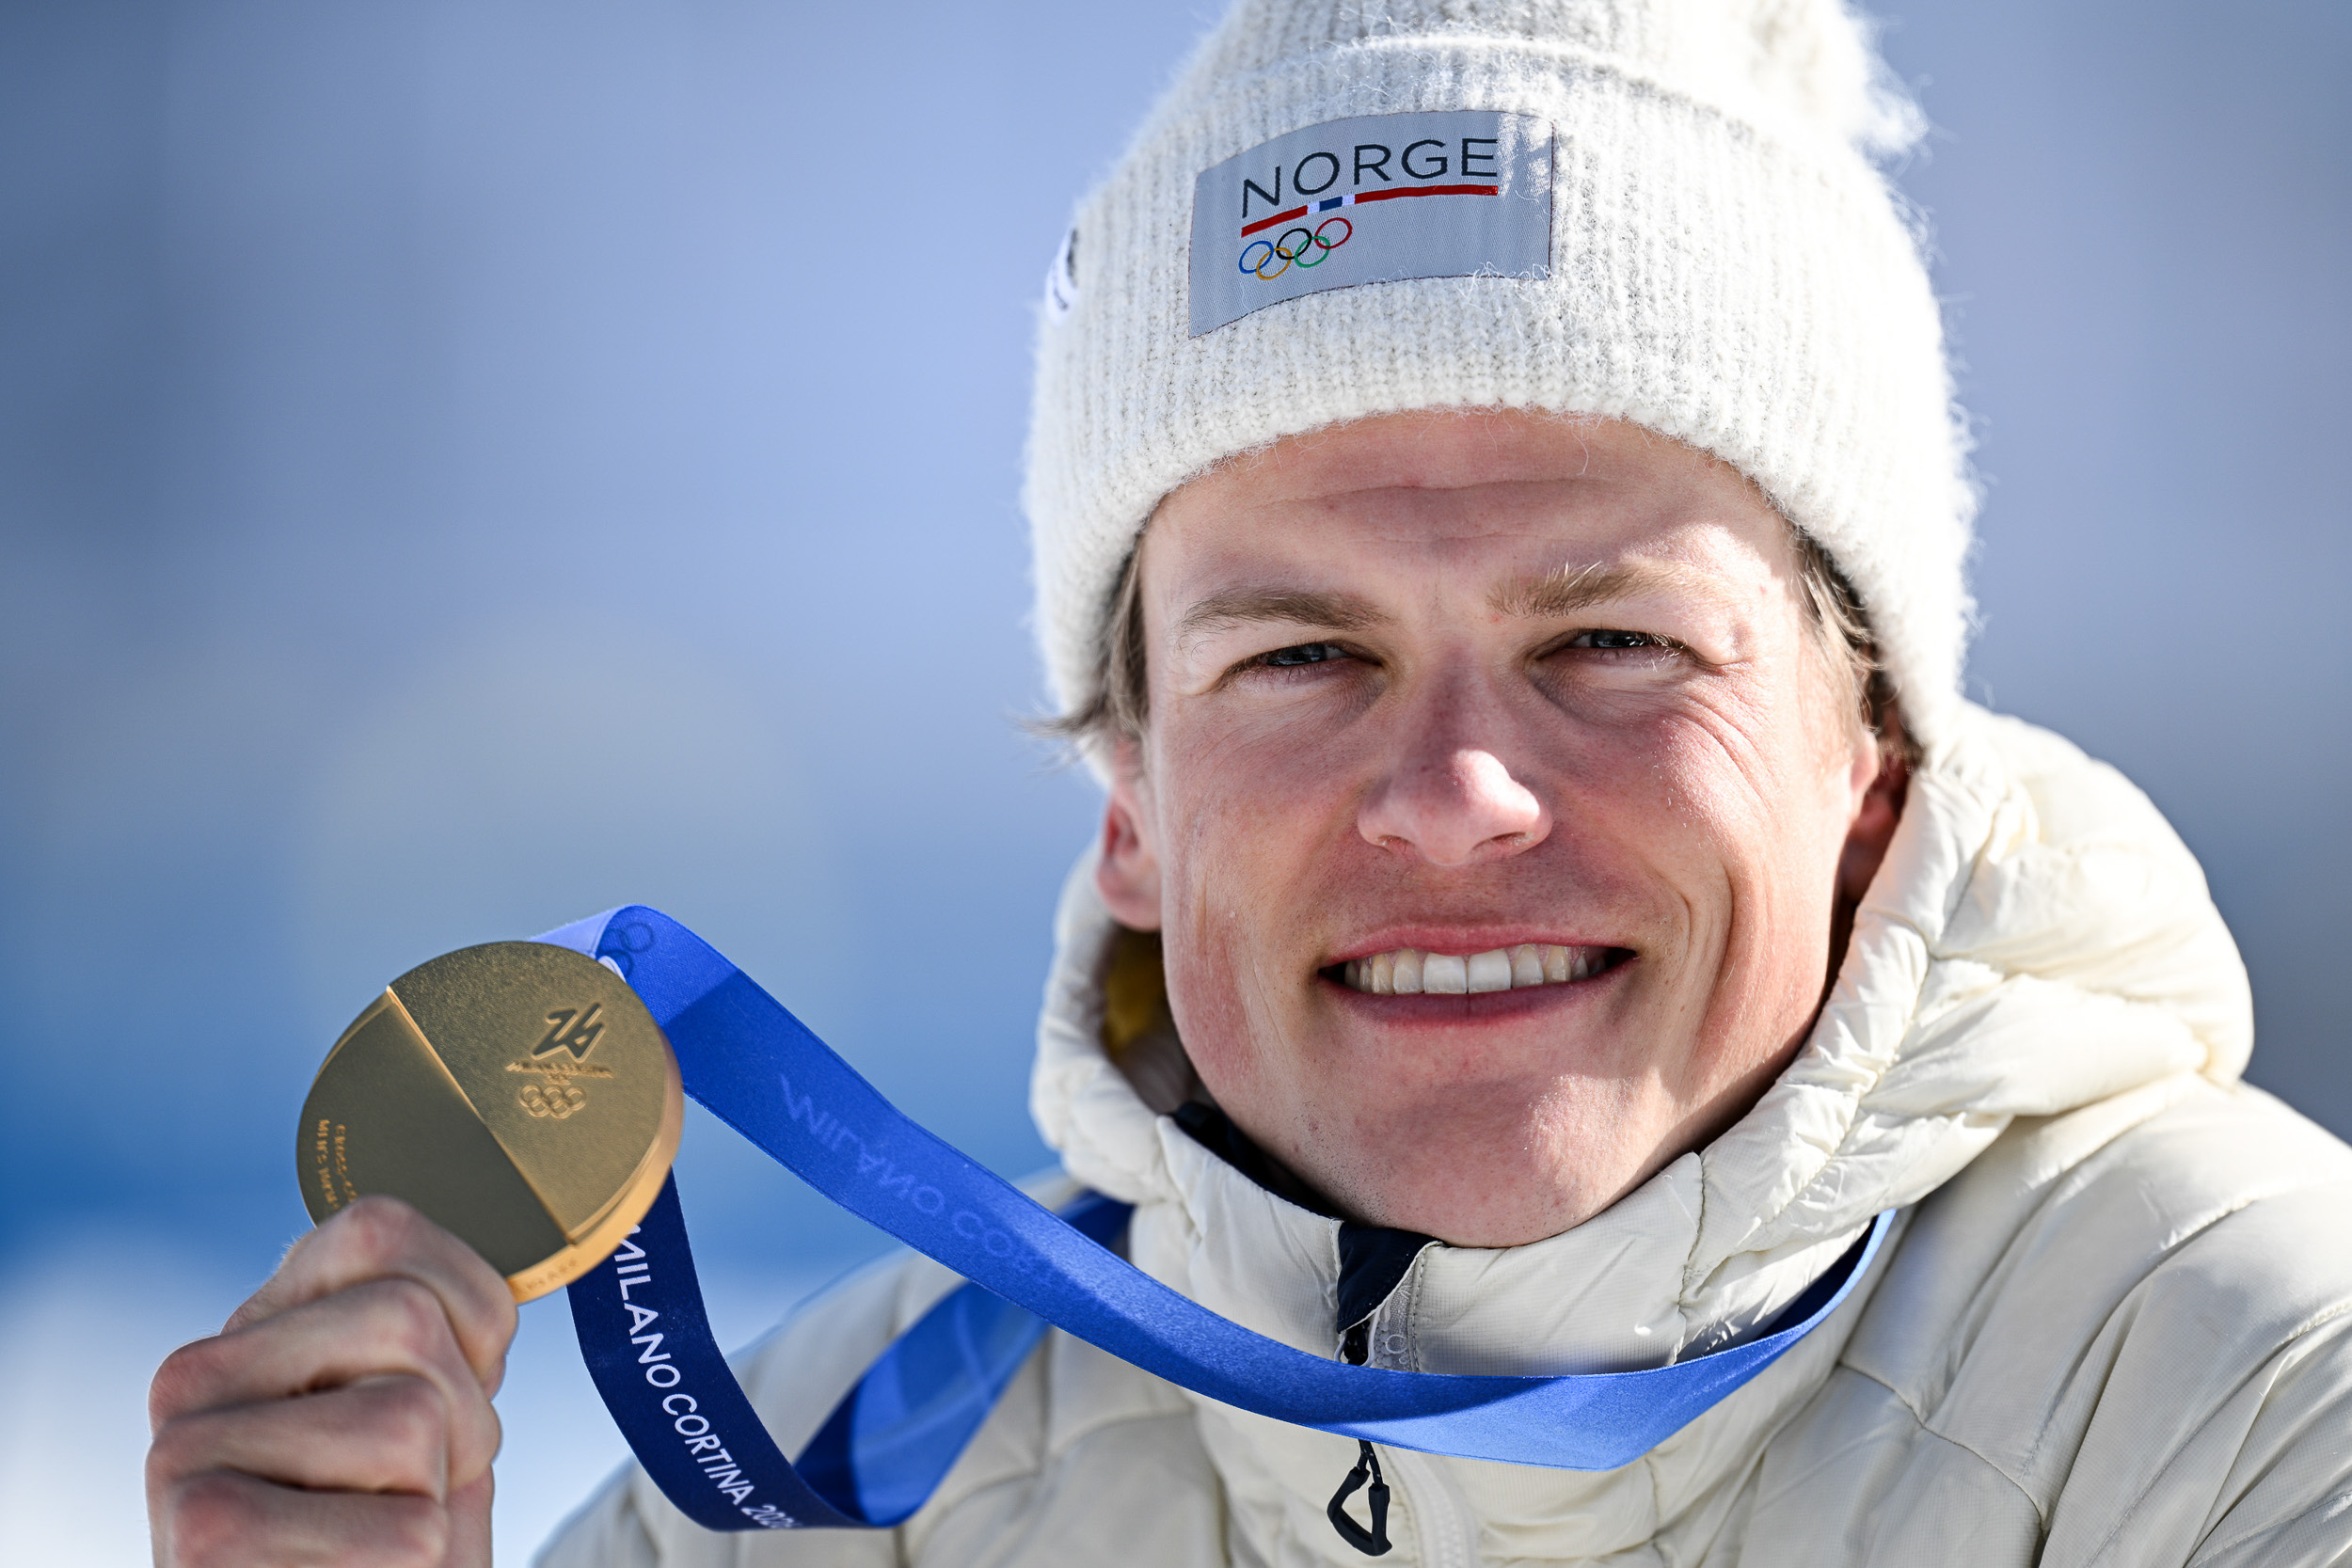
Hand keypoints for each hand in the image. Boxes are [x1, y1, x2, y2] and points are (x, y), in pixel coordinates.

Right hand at [147, 1196, 517, 1566]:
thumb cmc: (394, 1547)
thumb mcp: (431, 1420)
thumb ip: (438, 1331)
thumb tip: (489, 1252)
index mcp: (254, 1327)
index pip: (384, 1227)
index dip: (467, 1314)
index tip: (447, 1393)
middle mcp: (196, 1376)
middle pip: (407, 1319)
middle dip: (460, 1415)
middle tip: (416, 1489)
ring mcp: (183, 1452)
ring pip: (413, 1415)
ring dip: (439, 1496)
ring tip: (381, 1540)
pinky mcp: (201, 1533)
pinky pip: (406, 1523)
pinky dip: (418, 1562)